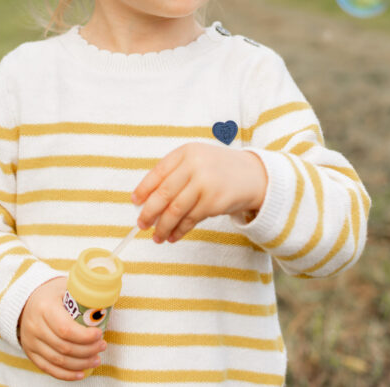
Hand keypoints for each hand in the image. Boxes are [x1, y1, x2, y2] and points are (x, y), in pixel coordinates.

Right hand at [18, 277, 106, 380]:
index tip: (99, 334)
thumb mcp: (66, 287)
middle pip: (64, 347)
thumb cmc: (53, 293)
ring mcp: (30, 341)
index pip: (66, 329)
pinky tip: (81, 373)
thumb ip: (83, 296)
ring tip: (96, 359)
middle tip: (102, 346)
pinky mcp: (30, 352)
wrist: (28, 299)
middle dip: (88, 350)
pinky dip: (66, 374)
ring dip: (81, 363)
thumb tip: (105, 309)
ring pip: (58, 360)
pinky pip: (48, 368)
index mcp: (45, 307)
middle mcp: (35, 326)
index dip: (85, 336)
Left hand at [131, 142, 266, 242]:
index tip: (135, 202)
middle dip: (149, 212)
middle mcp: (195, 165)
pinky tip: (173, 236)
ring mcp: (205, 184)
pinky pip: (190, 219)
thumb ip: (175, 174)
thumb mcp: (197, 160)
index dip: (144, 189)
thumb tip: (146, 200)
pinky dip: (179, 230)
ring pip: (176, 210)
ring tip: (157, 237)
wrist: (254, 175)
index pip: (158, 172)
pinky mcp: (214, 202)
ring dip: (163, 226)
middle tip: (141, 224)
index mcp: (186, 152)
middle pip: (164, 193)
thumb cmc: (219, 169)